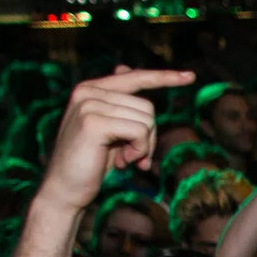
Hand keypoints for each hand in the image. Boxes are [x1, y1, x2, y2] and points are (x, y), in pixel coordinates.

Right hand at [39, 67, 195, 211]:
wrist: (66, 189)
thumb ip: (120, 104)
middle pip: (148, 106)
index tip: (190, 76)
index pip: (135, 77)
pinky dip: (139, 150)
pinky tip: (122, 162)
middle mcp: (87, 91)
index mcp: (91, 89)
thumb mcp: (110, 129)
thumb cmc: (91, 162)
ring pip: (147, 120)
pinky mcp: (93, 122)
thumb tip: (123, 67)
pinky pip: (140, 132)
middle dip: (148, 136)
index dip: (164, 77)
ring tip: (124, 159)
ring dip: (143, 146)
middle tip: (133, 156)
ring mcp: (88, 104)